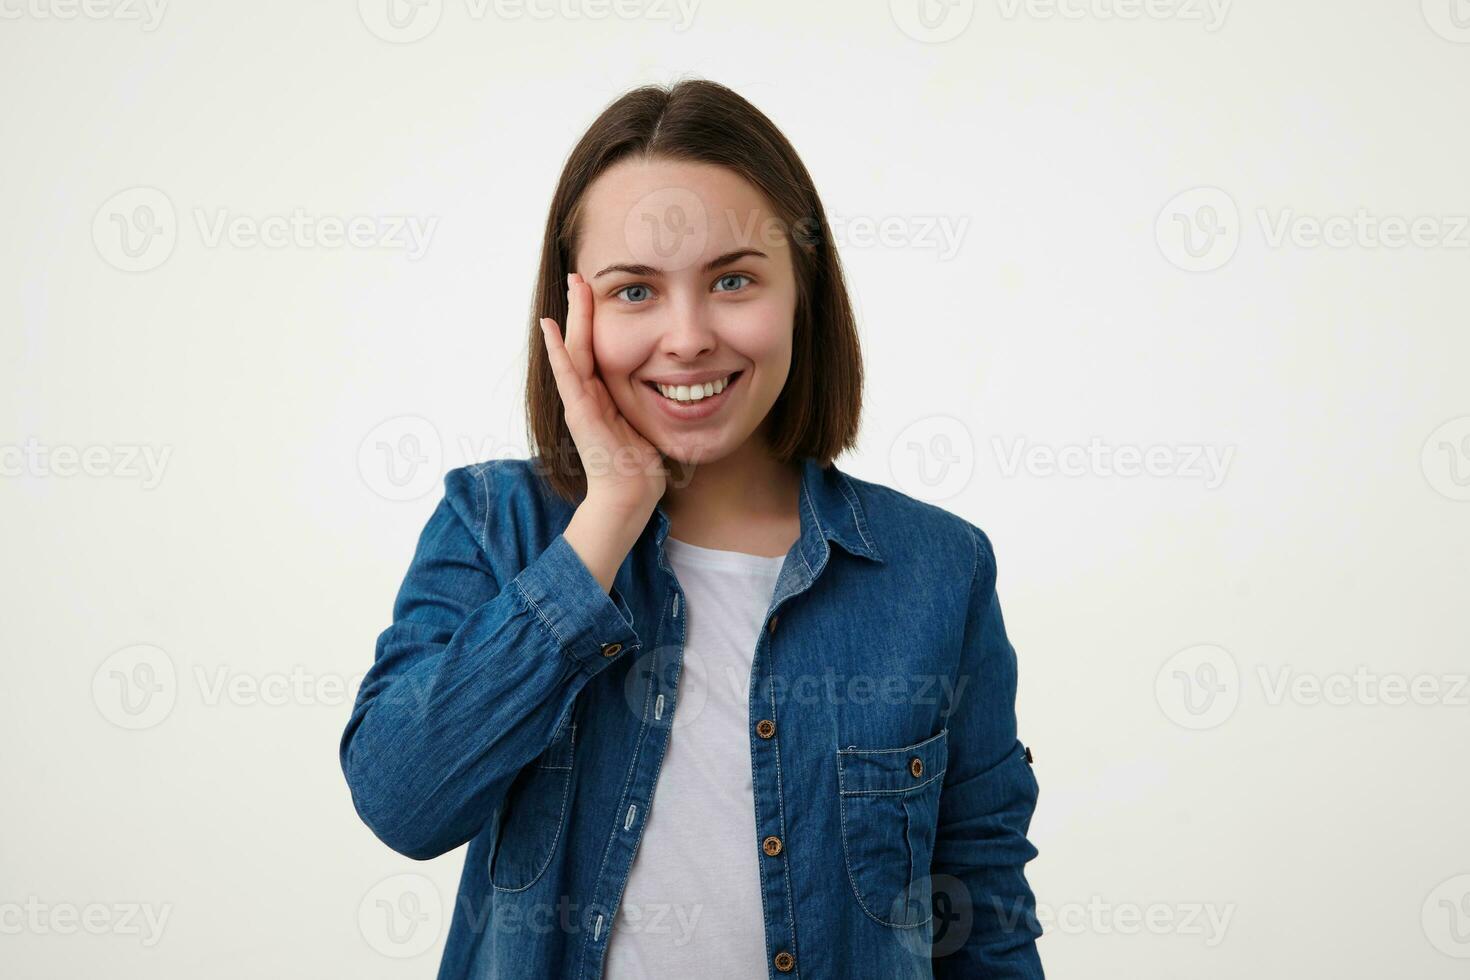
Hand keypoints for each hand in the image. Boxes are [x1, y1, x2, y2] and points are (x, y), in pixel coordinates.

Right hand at [539, 272, 666, 510]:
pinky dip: (558, 351)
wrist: (629, 498)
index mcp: (602, 395)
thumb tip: (671, 384)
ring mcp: (580, 404)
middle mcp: (587, 395)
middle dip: (581, 308)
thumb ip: (644, 402)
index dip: (595, 319)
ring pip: (574, 350)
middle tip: (579, 275)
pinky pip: (567, 376)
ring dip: (572, 316)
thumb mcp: (644, 422)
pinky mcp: (580, 414)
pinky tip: (551, 328)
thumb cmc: (639, 467)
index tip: (597, 290)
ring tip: (571, 286)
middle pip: (582, 341)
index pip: (596, 348)